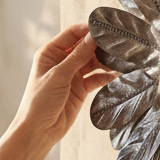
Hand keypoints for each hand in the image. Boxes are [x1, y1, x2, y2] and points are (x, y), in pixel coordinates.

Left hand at [14, 22, 114, 147]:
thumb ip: (77, 56)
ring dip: (105, 61)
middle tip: (118, 44)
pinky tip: (117, 74)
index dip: (87, 30)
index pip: (72, 34)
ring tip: (120, 59)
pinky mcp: (81, 89)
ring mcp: (72, 75)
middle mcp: (62, 61)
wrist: (39, 131)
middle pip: (85, 47)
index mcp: (50, 53)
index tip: (104, 29)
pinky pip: (96, 78)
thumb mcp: (58, 75)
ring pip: (93, 62)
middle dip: (100, 46)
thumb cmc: (39, 101)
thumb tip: (92, 37)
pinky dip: (106, 76)